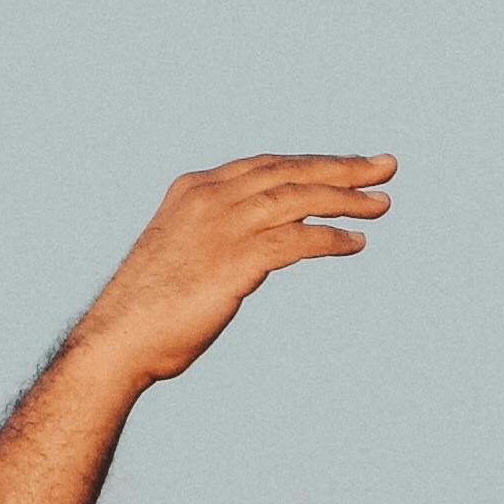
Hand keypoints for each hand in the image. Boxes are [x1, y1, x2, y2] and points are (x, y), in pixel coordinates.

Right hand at [67, 153, 394, 394]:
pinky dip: (331, 238)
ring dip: (346, 198)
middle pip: (291, 171)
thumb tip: (261, 248)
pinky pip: (298, 239)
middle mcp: (210, 197)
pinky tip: (356, 243)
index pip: (267, 165)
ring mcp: (223, 225)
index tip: (347, 165)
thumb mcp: (182, 253)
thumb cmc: (148, 309)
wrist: (117, 340)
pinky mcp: (236, 259)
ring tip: (381, 203)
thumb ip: (218, 238)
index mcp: (195, 189)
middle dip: (342, 167)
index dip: (311, 163)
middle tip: (386, 165)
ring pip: (299, 197)